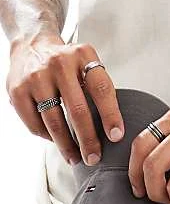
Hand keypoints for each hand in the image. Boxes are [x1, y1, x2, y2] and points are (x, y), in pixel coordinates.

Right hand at [6, 34, 124, 165]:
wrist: (31, 45)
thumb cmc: (65, 61)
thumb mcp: (85, 61)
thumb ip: (96, 86)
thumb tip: (112, 125)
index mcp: (83, 55)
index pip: (101, 88)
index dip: (111, 115)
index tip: (116, 136)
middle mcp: (60, 64)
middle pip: (77, 110)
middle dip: (88, 139)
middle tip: (94, 157)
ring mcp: (36, 78)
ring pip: (54, 121)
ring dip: (66, 145)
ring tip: (76, 157)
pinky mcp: (18, 91)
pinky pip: (35, 123)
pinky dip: (47, 136)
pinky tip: (56, 141)